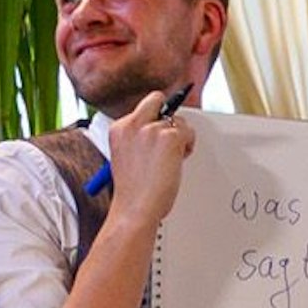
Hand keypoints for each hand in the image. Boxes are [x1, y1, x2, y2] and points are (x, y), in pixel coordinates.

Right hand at [107, 89, 193, 229]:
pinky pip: (188, 132)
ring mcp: (151, 129)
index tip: (158, 131)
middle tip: (172, 133)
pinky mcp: (170, 137)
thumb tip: (158, 132)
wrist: (135, 209)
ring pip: (177, 119)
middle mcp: (132, 124)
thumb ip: (138, 139)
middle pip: (156, 99)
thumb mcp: (126, 157)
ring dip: (179, 136)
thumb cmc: (132, 192)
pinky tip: (177, 161)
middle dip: (166, 113)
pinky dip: (188, 145)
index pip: (141, 109)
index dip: (152, 119)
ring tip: (170, 160)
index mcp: (118, 129)